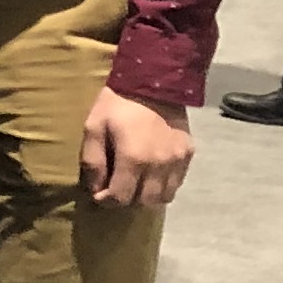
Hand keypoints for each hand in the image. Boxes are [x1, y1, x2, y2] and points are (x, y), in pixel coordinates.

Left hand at [81, 89, 193, 207]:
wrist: (154, 80)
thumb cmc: (117, 104)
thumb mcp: (94, 127)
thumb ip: (93, 162)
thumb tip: (95, 190)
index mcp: (134, 159)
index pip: (121, 198)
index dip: (107, 201)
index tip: (99, 194)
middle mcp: (159, 165)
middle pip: (144, 202)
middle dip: (127, 199)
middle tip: (116, 188)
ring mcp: (177, 160)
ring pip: (164, 197)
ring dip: (147, 196)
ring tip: (135, 184)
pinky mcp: (189, 153)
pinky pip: (177, 182)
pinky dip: (164, 185)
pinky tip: (152, 175)